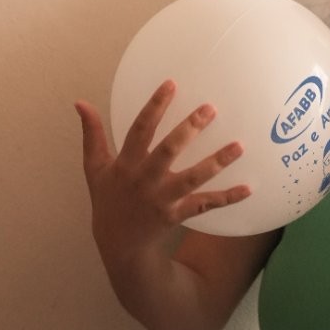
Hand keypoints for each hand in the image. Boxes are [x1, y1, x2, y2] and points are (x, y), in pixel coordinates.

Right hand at [76, 85, 249, 256]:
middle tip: (210, 108)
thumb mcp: (94, 167)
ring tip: (240, 146)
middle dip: (189, 129)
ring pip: (193, 179)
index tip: (171, 84)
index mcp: (126, 164)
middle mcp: (145, 180)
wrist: (118, 244)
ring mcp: (163, 199)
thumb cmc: (108, 199)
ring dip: (217, 162)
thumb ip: (92, 133)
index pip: (140, 129)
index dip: (155, 106)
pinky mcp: (177, 215)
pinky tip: (249, 188)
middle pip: (169, 150)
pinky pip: (205, 205)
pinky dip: (227, 198)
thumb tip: (80, 103)